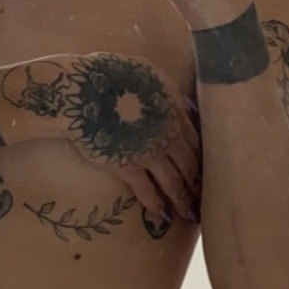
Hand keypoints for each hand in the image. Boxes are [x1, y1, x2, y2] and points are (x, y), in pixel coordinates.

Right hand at [0, 50, 200, 225]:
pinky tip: (161, 215)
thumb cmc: (112, 75)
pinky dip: (156, 204)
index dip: (201, 157)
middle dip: (198, 184)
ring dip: (182, 201)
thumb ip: (168, 90)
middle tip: (204, 198)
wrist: (84, 91)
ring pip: (174, 182)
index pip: (195, 141)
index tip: (204, 169)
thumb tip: (180, 102)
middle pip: (190, 165)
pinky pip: (147, 190)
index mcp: (175, 110)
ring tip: (189, 215)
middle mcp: (168, 135)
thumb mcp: (149, 73)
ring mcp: (150, 153)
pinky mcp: (128, 167)